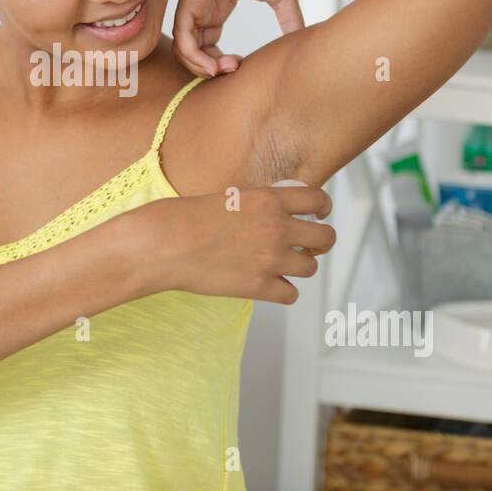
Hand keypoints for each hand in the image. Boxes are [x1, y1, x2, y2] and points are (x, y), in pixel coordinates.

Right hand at [120, 184, 334, 303]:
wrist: (165, 245)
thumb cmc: (185, 219)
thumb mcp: (229, 197)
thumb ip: (257, 206)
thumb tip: (269, 216)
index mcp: (269, 200)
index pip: (317, 201)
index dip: (323, 209)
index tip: (319, 215)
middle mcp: (277, 228)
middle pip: (326, 237)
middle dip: (320, 242)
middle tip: (308, 245)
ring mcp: (271, 259)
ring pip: (311, 267)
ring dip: (299, 266)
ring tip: (281, 265)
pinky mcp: (260, 287)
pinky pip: (291, 294)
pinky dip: (282, 291)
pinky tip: (269, 284)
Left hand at [173, 0, 302, 77]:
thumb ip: (288, 21)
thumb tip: (300, 41)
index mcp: (217, 6)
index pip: (207, 44)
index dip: (220, 62)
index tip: (241, 67)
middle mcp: (202, 5)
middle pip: (192, 49)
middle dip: (210, 69)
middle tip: (234, 71)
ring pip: (183, 45)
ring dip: (201, 66)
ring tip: (224, 70)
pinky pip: (182, 30)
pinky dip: (192, 53)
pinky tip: (212, 63)